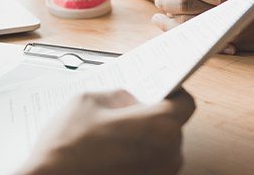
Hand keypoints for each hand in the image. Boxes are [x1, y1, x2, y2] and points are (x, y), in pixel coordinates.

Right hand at [19, 89, 194, 174]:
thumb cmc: (67, 146)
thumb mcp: (87, 101)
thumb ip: (116, 96)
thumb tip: (127, 99)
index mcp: (157, 126)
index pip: (185, 103)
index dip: (173, 92)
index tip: (162, 88)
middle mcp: (165, 155)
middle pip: (172, 126)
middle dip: (152, 115)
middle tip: (127, 108)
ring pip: (160, 148)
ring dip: (144, 138)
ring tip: (114, 131)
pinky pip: (148, 165)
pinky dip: (135, 155)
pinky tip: (111, 149)